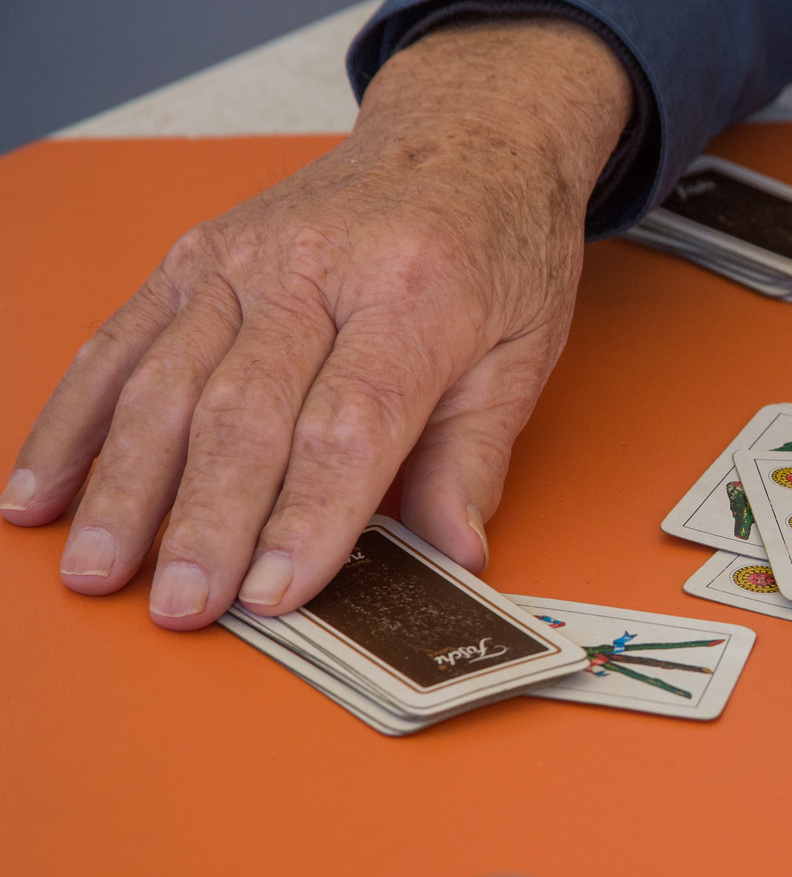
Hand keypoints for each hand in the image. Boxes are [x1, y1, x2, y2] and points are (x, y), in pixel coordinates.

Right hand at [0, 19, 630, 628]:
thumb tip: (455, 553)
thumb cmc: (499, 244)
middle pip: (245, 411)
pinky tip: (43, 488)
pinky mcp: (194, 260)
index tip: (275, 594)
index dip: (306, 517)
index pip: (349, 424)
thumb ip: (476, 456)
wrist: (465, 135)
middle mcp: (314, 270)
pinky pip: (121, 343)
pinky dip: (77, 419)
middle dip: (205, 521)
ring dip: (124, 484)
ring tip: (98, 568)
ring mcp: (242, 261)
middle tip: (180, 606)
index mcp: (414, 294)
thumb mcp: (523, 351)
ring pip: (167, 382)